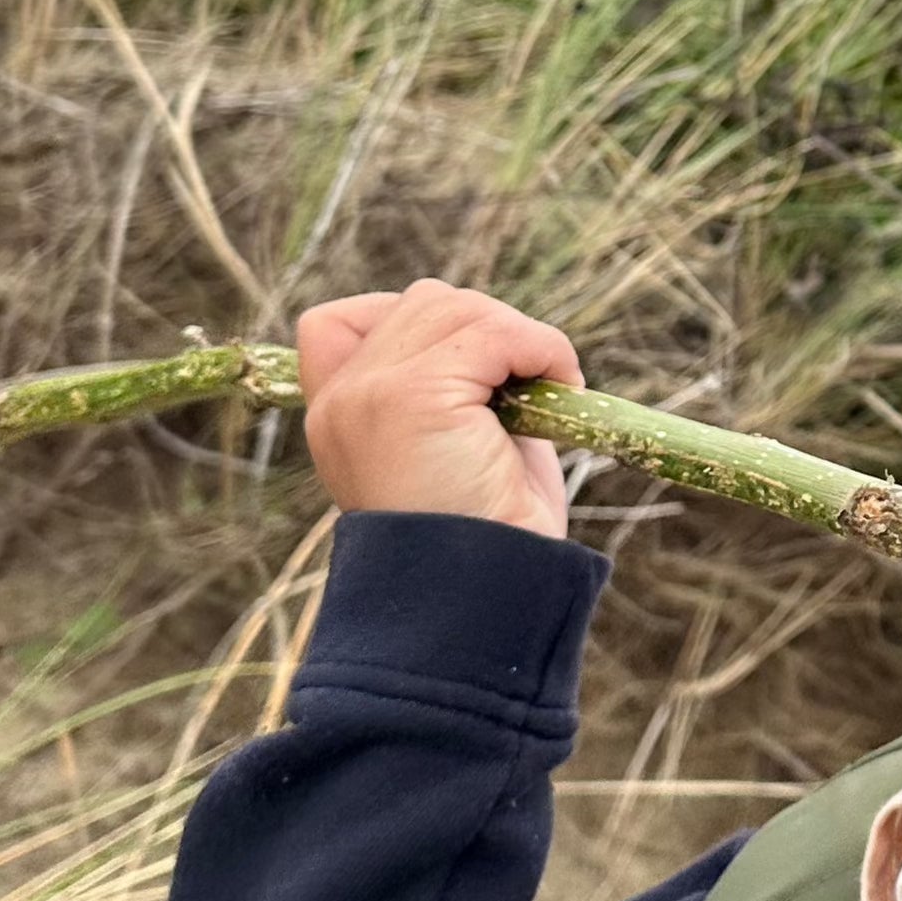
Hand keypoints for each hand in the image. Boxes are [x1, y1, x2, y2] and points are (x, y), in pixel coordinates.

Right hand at [294, 280, 583, 540]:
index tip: (477, 366)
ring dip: (521, 338)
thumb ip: (461, 389)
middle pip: (421, 303)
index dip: (414, 323)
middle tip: (533, 386)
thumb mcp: (463, 449)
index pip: (337, 324)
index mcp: (340, 418)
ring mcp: (367, 395)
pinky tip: (564, 388)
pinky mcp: (410, 396)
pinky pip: (493, 333)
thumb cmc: (492, 533)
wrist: (489, 597)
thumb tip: (506, 339)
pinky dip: (543, 348)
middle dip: (490, 330)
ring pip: (457, 309)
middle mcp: (340, 402)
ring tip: (549, 392)